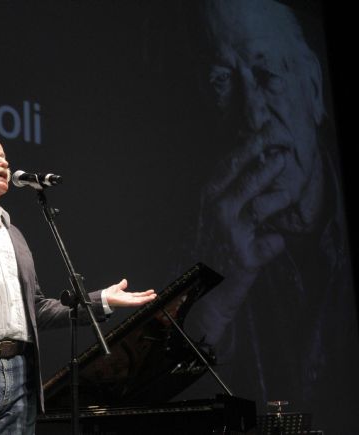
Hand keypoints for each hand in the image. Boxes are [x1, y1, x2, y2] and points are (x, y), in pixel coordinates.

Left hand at [105, 279, 156, 306]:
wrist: (104, 297)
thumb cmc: (109, 293)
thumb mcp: (117, 287)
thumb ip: (122, 285)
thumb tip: (125, 281)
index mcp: (127, 296)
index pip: (138, 295)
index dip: (144, 294)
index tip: (151, 291)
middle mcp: (129, 299)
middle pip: (140, 298)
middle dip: (148, 297)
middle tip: (155, 295)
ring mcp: (129, 301)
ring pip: (140, 301)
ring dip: (147, 299)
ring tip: (154, 297)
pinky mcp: (127, 303)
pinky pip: (136, 302)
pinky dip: (142, 301)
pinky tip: (147, 299)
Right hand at [199, 143, 289, 277]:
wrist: (193, 298)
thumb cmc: (199, 257)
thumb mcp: (202, 224)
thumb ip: (220, 204)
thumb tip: (245, 180)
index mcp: (206, 204)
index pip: (227, 168)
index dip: (247, 149)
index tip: (264, 133)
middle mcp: (217, 215)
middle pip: (247, 180)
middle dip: (268, 164)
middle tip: (283, 152)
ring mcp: (232, 235)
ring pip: (263, 206)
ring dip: (279, 197)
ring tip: (288, 193)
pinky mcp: (246, 258)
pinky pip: (271, 243)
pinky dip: (274, 242)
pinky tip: (272, 242)